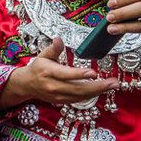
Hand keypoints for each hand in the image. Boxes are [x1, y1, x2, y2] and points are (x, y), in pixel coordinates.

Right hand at [0, 38, 117, 108]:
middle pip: (77, 88)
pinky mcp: (62, 101)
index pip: (66, 75)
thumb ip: (53, 48)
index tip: (94, 73)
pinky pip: (79, 99)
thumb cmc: (38, 67)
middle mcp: (53, 86)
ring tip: (113, 85)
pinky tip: (102, 89)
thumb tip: (59, 39)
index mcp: (48, 72)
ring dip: (98, 91)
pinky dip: (92, 95)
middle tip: (113, 82)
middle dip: (97, 86)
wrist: (27, 85)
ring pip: (80, 96)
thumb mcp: (43, 55)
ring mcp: (58, 95)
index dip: (80, 74)